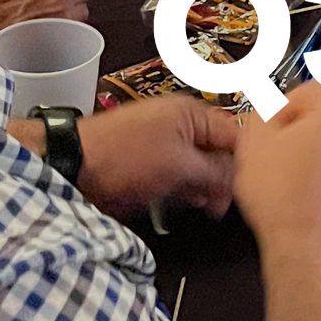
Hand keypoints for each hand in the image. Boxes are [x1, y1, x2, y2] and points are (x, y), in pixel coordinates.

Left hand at [77, 97, 238, 220]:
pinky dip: (185, 189)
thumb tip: (238, 183)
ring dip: (204, 187)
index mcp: (192, 113)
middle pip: (219, 152)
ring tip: (205, 207)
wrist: (73, 165)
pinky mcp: (149, 162)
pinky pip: (179, 174)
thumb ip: (216, 172)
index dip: (245, 164)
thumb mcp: (181, 166)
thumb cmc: (123, 157)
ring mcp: (163, 142)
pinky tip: (185, 203)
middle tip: (222, 204)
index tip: (248, 190)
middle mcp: (180, 124)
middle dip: (223, 179)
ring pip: (199, 166)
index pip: (236, 136)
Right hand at [233, 84, 320, 265]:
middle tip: (280, 149)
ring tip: (293, 177)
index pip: (317, 86)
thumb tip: (271, 107)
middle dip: (306, 128)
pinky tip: (310, 195)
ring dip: (320, 154)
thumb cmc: (284, 199)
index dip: (290, 101)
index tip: (277, 120)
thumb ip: (265, 110)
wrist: (309, 248)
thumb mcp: (254, 141)